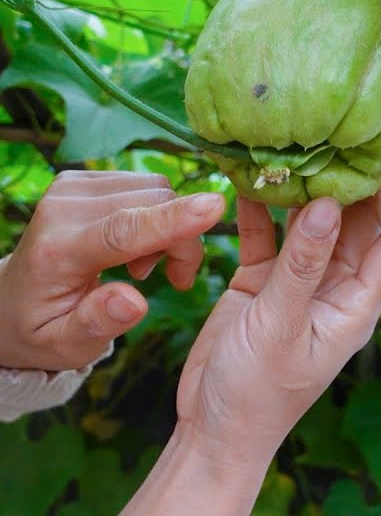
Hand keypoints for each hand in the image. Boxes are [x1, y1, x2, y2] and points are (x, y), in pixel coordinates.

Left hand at [0, 171, 225, 371]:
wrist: (8, 301)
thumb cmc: (43, 330)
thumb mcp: (66, 347)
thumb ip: (98, 324)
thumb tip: (134, 301)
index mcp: (56, 254)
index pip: (122, 230)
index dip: (172, 219)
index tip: (217, 207)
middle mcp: (61, 209)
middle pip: (154, 205)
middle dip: (182, 240)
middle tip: (174, 279)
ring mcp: (70, 187)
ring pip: (156, 191)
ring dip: (169, 227)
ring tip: (143, 267)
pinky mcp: (82, 178)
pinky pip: (146, 185)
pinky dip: (156, 215)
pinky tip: (133, 246)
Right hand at [173, 148, 380, 467]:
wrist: (212, 431)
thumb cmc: (257, 396)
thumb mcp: (281, 328)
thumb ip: (300, 267)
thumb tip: (324, 205)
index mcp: (357, 304)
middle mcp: (335, 287)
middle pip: (359, 222)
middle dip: (364, 178)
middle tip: (364, 126)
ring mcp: (299, 282)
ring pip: (312, 223)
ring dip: (309, 187)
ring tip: (309, 138)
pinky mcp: (261, 282)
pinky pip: (267, 235)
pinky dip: (261, 208)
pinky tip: (252, 174)